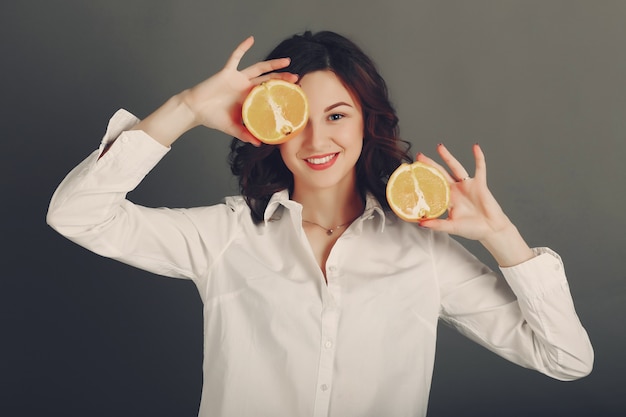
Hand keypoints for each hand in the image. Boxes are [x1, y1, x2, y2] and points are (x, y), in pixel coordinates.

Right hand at [181, 36, 297, 144]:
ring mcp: (237, 79)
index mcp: (248, 99)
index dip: (280, 93)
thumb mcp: (232, 128)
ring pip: (258, 68)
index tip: (294, 93)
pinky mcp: (227, 73)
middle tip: (296, 78)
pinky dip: (242, 48)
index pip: (268, 94)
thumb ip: (245, 134)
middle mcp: (246, 87)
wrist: (195, 110)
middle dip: (282, 79)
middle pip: (268, 80)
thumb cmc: (213, 118)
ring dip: (272, 64)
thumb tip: (260, 143)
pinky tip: (250, 39)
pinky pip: (235, 57)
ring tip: (286, 61)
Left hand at [416, 143, 511, 240]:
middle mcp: (455, 190)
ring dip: (448, 157)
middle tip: (419, 156)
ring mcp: (467, 186)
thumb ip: (436, 224)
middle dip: (430, 165)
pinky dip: (479, 158)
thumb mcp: (451, 227)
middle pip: (440, 174)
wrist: (491, 230)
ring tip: (439, 147)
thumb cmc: (472, 229)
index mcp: (447, 200)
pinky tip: (475, 147)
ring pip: (456, 167)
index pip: (432, 187)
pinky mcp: (480, 184)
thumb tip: (420, 223)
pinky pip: (480, 168)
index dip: (423, 181)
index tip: (412, 174)